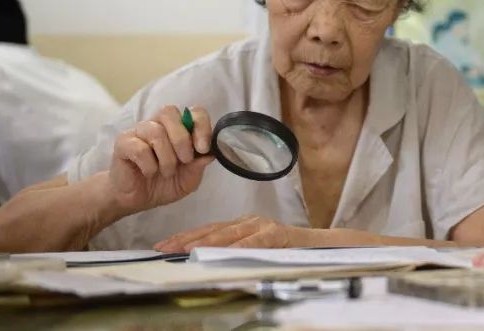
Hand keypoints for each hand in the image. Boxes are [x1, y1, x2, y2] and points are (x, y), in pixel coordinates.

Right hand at [107, 105, 213, 215]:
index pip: (194, 112)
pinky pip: (139, 148)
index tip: (203, 149)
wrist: (137, 199)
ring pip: (155, 131)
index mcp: (179, 128)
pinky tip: (149, 173)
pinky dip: (149, 164)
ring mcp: (139, 131)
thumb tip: (210, 154)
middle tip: (185, 160)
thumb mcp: (189, 179)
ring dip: (166, 157)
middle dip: (182, 139)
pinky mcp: (123, 143)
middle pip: (169, 112)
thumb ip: (199, 166)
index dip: (201, 127)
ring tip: (167, 172)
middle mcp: (159, 124)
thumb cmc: (165, 184)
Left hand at [155, 215, 305, 251]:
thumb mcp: (255, 251)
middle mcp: (250, 222)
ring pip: (229, 234)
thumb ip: (234, 252)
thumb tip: (201, 262)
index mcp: (243, 226)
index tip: (163, 245)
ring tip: (186, 250)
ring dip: (206, 242)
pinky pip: (255, 242)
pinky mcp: (277, 234)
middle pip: (213, 230)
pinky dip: (239, 247)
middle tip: (165, 248)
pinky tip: (225, 252)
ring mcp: (264, 226)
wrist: (320, 245)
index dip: (185, 237)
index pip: (208, 230)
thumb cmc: (286, 251)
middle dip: (186, 239)